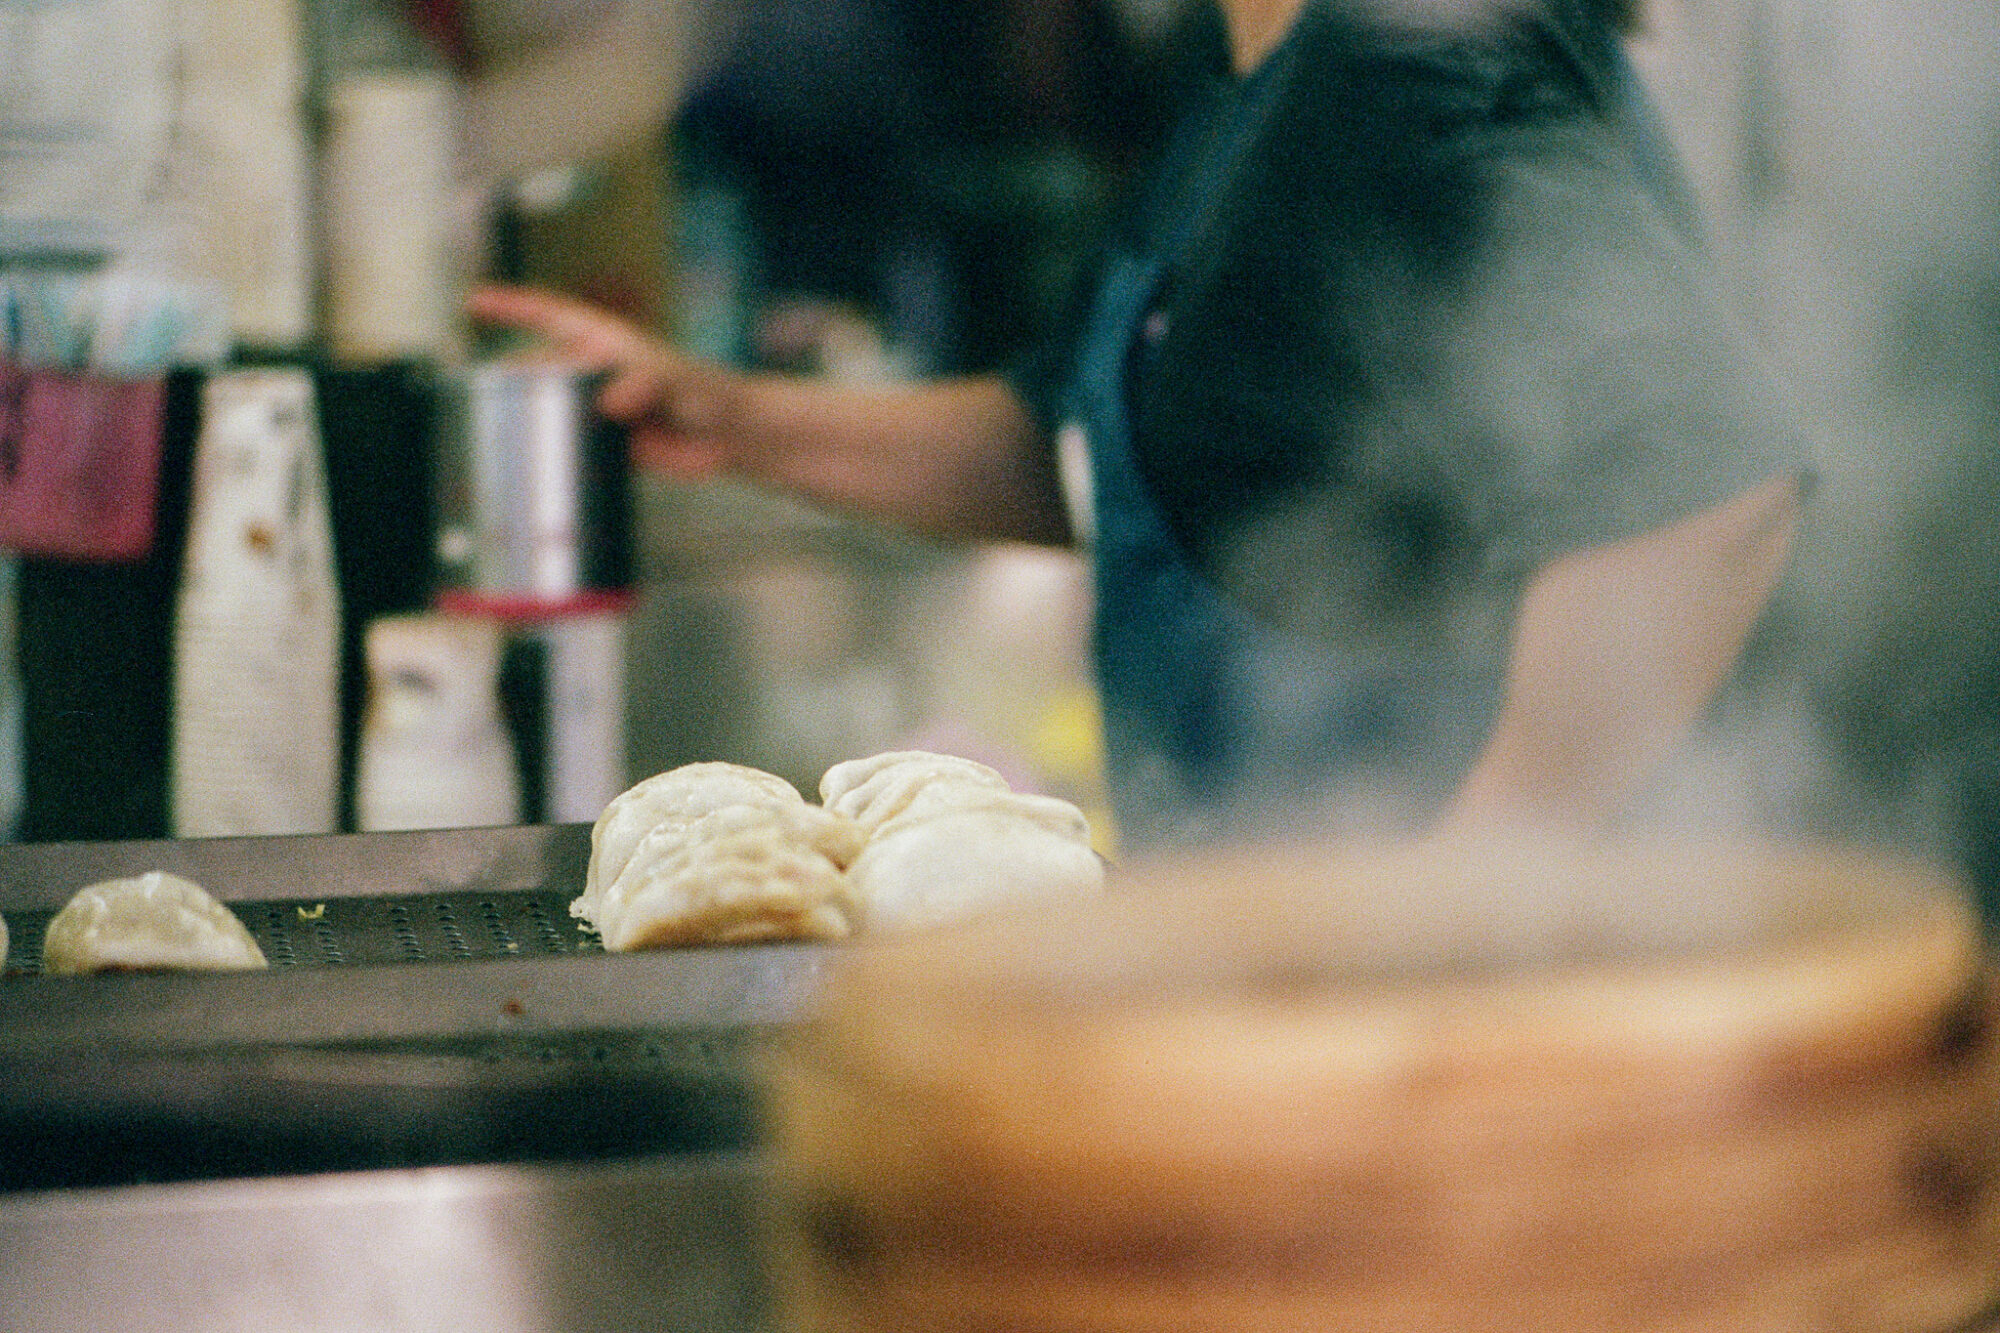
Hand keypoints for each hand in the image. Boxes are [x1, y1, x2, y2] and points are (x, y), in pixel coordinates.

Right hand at [465, 284, 737, 476]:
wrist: (733, 436)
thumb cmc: (710, 392)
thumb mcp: (676, 379)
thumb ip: (646, 384)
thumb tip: (608, 401)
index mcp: (606, 342)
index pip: (551, 315)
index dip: (512, 306)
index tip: (475, 301)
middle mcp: (596, 372)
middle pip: (540, 368)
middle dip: (509, 377)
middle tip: (479, 394)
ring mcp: (600, 408)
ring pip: (550, 408)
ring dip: (524, 418)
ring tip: (491, 431)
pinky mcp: (609, 444)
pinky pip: (571, 444)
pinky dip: (551, 452)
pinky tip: (530, 464)